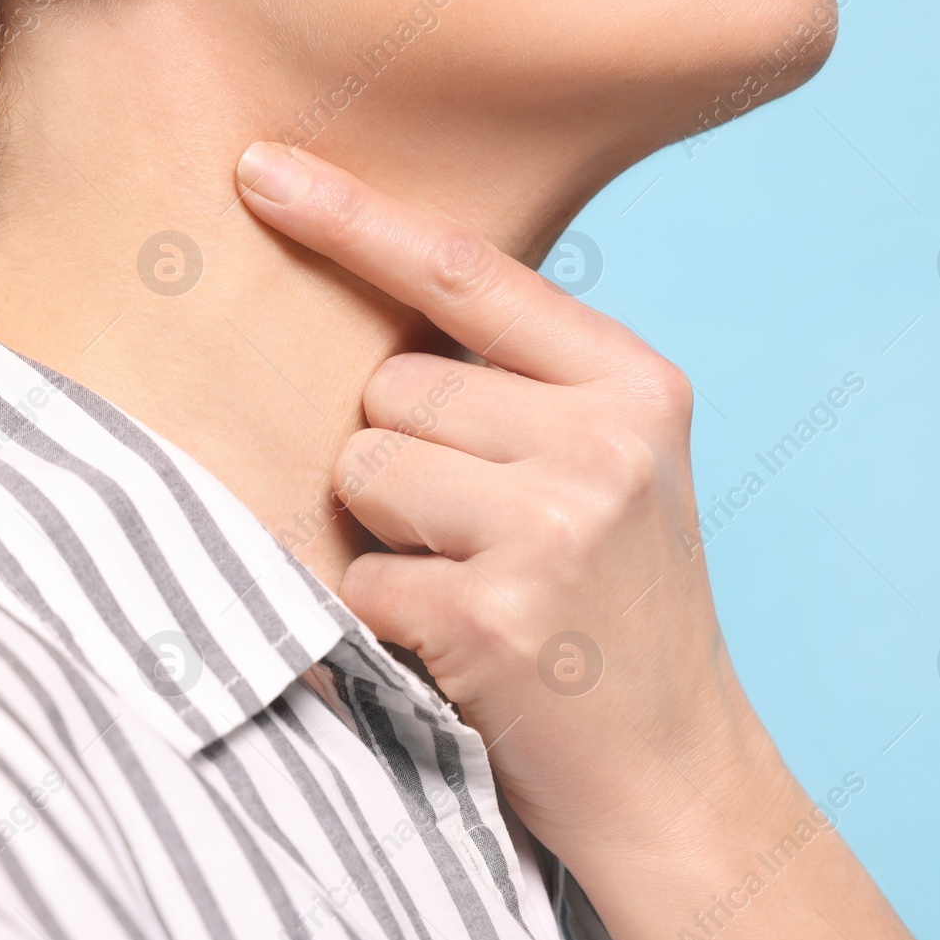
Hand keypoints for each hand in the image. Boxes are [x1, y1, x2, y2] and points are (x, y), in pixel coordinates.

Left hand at [236, 142, 939, 939]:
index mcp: (634, 383)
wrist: (675, 769)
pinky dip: (387, 614)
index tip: (263, 170)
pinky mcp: (492, 611)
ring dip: (387, 531)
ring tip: (474, 582)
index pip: (465, 272)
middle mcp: (603, 439)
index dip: (353, 218)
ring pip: (363, 465)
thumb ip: (522, 381)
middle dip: (399, 451)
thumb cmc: (617, 609)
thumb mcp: (611, 465)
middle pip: (393, 385)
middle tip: (479, 532)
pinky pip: (361, 572)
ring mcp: (552, 524)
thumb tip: (370, 312)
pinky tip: (462, 646)